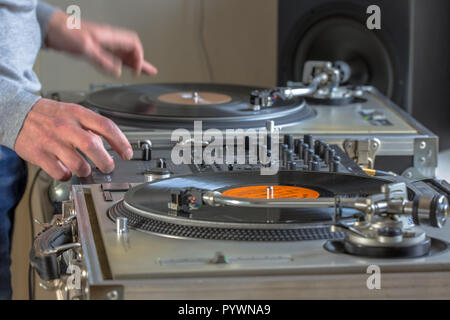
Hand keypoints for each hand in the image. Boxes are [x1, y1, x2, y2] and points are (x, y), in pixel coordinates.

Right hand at [15, 98, 132, 180]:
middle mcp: (66, 126)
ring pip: (78, 164)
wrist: (16, 113)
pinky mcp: (39, 154)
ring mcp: (52, 141)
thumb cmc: (50, 116)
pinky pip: (60, 172)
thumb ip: (91, 127)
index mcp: (78, 114)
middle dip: (105, 161)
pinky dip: (66, 175)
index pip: (106, 126)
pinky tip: (65, 170)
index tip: (127, 154)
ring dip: (85, 171)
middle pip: (93, 146)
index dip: (121, 142)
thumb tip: (108, 146)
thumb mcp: (73, 112)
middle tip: (108, 167)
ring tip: (84, 169)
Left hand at [45, 11, 157, 76]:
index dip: (138, 58)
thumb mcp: (86, 48)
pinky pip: (111, 58)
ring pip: (122, 55)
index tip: (135, 71)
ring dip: (132, 64)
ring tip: (141, 72)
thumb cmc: (66, 31)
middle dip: (140, 61)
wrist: (49, 28)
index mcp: (110, 36)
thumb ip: (103, 61)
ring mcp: (101, 45)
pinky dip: (118, 65)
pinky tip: (119, 70)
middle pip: (131, 50)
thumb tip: (117, 72)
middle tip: (150, 71)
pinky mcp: (94, 49)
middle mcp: (108, 40)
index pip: (133, 45)